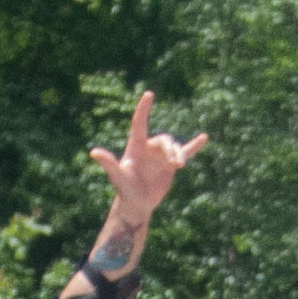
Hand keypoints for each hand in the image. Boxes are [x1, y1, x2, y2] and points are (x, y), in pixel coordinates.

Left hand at [89, 87, 207, 234]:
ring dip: (179, 154)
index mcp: (136, 146)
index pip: (140, 123)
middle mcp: (149, 148)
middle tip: (176, 164)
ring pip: (174, 147)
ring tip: (179, 166)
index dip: (143, 109)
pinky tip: (204, 138)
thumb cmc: (125, 191)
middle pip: (164, 140)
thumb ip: (108, 163)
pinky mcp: (170, 165)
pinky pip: (184, 152)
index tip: (149, 94)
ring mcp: (161, 156)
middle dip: (171, 150)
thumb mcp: (118, 177)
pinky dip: (193, 146)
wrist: (138, 204)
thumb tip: (93, 152)